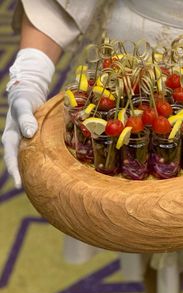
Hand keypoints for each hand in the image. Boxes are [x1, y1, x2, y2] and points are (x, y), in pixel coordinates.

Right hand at [1, 48, 54, 187]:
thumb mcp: (23, 106)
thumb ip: (25, 119)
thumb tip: (29, 133)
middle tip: (37, 194)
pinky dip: (45, 165)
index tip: (19, 185)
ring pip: (30, 163)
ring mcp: (27, 145)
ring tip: (47, 189)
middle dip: (27, 180)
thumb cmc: (24, 99)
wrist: (29, 93)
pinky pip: (40, 157)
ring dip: (36, 175)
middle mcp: (18, 145)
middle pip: (21, 166)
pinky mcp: (36, 144)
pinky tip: (55, 174)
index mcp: (11, 139)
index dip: (15, 172)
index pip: (11, 159)